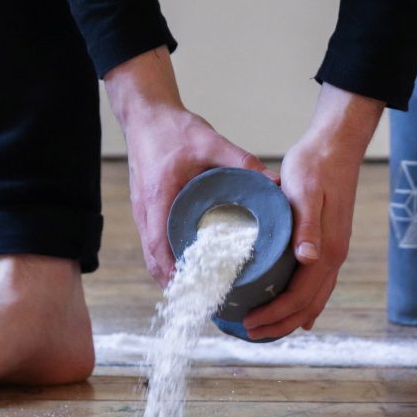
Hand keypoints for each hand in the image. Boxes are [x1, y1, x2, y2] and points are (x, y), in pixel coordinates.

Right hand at [106, 47, 273, 284]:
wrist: (146, 114)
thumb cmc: (174, 128)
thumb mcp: (210, 142)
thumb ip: (241, 161)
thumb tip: (274, 182)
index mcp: (158, 198)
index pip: (161, 247)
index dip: (177, 273)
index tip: (198, 291)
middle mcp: (145, 211)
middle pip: (154, 260)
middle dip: (177, 285)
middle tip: (204, 302)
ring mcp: (142, 211)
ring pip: (152, 255)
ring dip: (171, 275)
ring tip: (199, 294)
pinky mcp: (146, 209)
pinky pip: (153, 243)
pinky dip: (167, 260)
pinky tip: (188, 268)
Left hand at [242, 84, 382, 338]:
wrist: (337, 146)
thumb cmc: (315, 165)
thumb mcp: (304, 191)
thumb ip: (308, 226)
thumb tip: (310, 259)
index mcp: (328, 249)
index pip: (300, 296)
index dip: (275, 314)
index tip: (249, 321)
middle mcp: (334, 256)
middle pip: (309, 305)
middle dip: (280, 323)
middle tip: (250, 332)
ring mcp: (334, 251)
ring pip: (315, 298)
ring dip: (291, 316)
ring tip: (266, 327)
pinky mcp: (329, 243)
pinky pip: (318, 283)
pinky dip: (304, 301)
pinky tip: (294, 308)